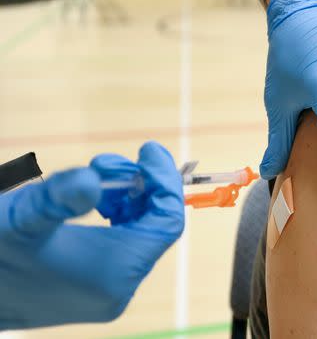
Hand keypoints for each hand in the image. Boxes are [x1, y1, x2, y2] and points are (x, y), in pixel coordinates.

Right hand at [0, 141, 183, 328]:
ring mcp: (107, 293)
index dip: (164, 182)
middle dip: (136, 186)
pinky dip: (113, 217)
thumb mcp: (23, 216)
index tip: (149, 150)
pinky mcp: (93, 290)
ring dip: (123, 198)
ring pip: (137, 233)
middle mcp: (119, 289)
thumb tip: (92, 180)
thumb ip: (59, 197)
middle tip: (104, 162)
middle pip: (152, 225)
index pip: (167, 221)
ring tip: (93, 175)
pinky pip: (120, 246)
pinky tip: (90, 200)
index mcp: (115, 273)